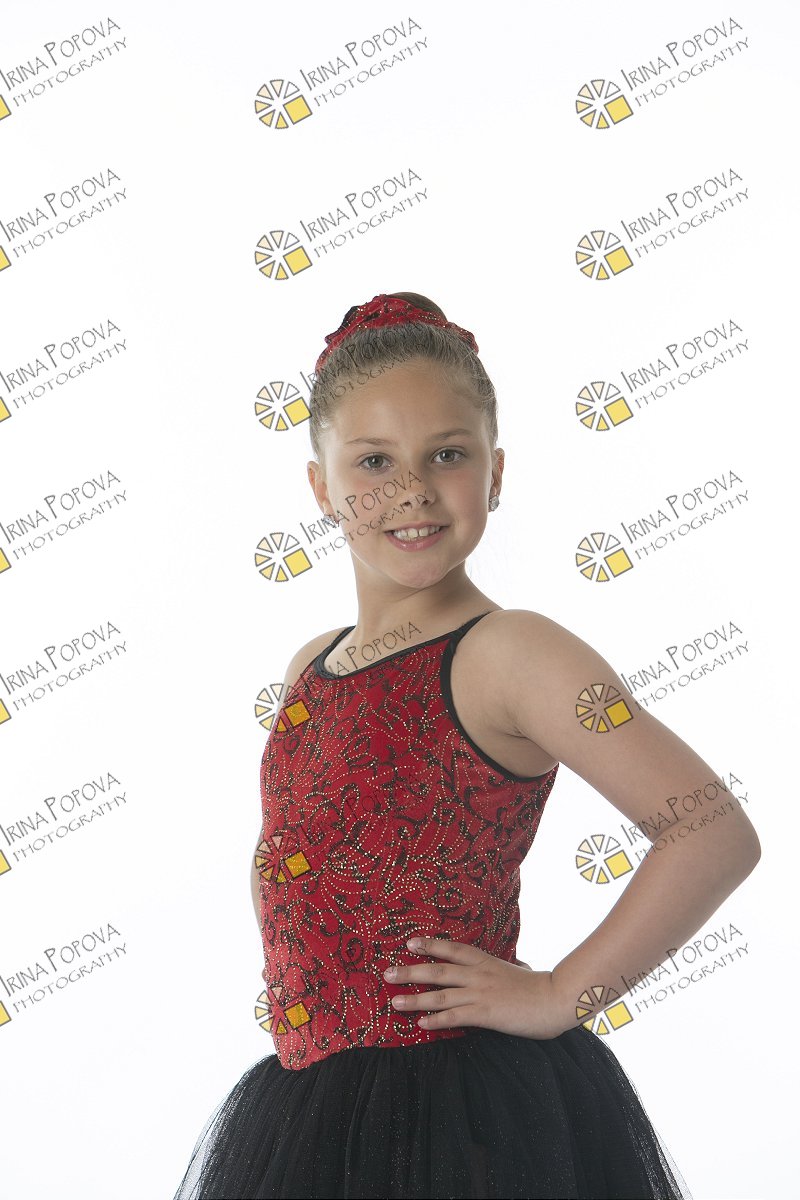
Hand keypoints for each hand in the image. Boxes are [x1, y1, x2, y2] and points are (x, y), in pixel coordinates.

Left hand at [383, 937, 570, 1040]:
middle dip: (411, 971)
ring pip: (441, 994)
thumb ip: (509, 968)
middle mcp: (478, 974)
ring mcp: (480, 993)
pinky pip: (455, 1017)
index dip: (431, 945)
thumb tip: (516, 964)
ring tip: (395, 1002)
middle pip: (438, 970)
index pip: (453, 949)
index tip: (410, 942)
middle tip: (388, 973)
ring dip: (415, 998)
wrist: (557, 998)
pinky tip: (421, 1024)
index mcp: (486, 962)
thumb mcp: (519, 970)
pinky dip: (437, 1020)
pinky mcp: (485, 1013)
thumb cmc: (541, 986)